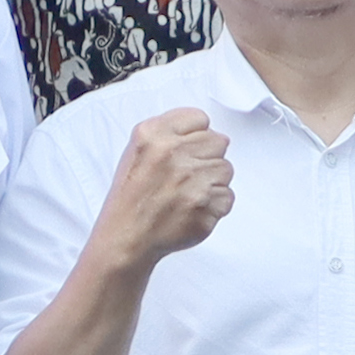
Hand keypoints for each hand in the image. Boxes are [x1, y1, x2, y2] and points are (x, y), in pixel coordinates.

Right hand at [91, 108, 235, 268]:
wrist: (127, 236)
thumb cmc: (132, 195)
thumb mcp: (137, 149)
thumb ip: (170, 132)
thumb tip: (205, 130)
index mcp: (153, 134)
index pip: (200, 118)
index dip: (195, 135)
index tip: (186, 149)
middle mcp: (172, 153)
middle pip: (218, 141)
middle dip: (206, 157)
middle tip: (186, 175)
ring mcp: (191, 180)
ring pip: (226, 169)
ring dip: (212, 181)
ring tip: (188, 193)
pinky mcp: (205, 206)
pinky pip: (227, 196)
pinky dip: (214, 205)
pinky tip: (192, 208)